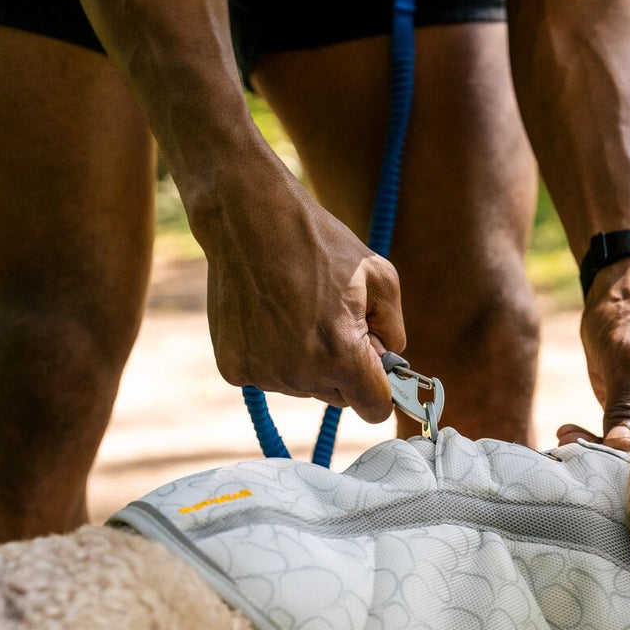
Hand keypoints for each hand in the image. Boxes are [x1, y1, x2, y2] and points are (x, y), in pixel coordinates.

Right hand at [199, 172, 405, 422]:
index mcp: (342, 356)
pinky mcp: (234, 368)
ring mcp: (263, 374)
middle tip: (331, 322)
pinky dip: (272, 355)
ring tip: (296, 312)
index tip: (374, 368)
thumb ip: (394, 330)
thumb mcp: (380, 278)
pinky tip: (269, 317)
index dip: (380, 389)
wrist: (249, 220)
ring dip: (306, 362)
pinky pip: (268, 376)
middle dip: (343, 370)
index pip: (375, 409)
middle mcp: (301, 374)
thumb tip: (388, 360)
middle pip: (337, 398)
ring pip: (302, 386)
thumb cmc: (319, 243)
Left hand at [559, 258, 629, 449]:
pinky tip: (565, 433)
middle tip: (577, 452)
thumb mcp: (628, 360)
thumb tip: (621, 447)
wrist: (616, 297)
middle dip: (616, 455)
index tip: (609, 462)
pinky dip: (592, 437)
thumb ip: (626, 405)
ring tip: (564, 438)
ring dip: (597, 446)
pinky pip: (618, 436)